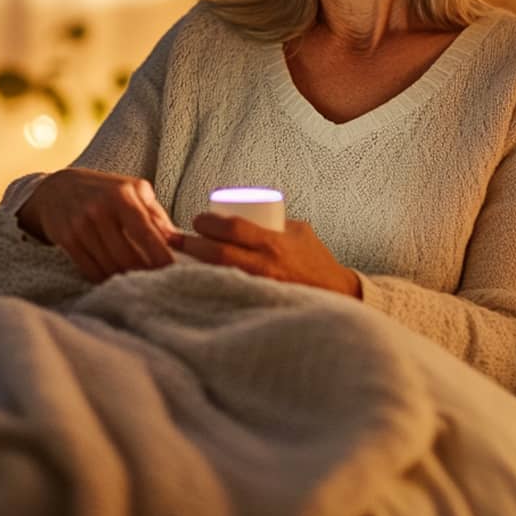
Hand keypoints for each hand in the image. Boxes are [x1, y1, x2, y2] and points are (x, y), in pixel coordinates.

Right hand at [17, 168, 179, 281]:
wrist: (57, 188)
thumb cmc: (104, 190)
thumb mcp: (132, 190)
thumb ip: (155, 213)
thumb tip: (177, 240)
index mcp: (121, 196)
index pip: (146, 233)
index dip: (161, 257)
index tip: (174, 272)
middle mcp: (99, 210)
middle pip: (128, 256)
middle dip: (145, 272)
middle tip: (158, 282)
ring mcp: (80, 226)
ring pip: (110, 266)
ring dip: (126, 278)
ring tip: (139, 282)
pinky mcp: (67, 240)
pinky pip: (91, 269)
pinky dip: (105, 278)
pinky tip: (115, 278)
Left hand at [175, 214, 362, 297]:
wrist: (336, 294)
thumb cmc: (315, 259)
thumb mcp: (298, 232)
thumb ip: (273, 221)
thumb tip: (245, 210)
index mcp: (273, 243)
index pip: (232, 228)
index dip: (208, 223)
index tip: (198, 220)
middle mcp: (264, 266)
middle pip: (217, 253)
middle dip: (192, 244)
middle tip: (180, 238)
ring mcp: (260, 288)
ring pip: (217, 276)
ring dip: (194, 266)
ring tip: (180, 259)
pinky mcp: (258, 304)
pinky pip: (227, 294)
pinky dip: (208, 286)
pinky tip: (192, 283)